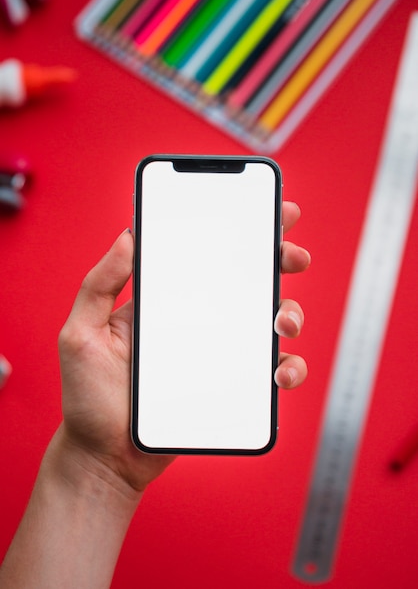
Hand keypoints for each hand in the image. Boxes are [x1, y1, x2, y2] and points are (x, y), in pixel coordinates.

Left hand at [57, 202, 309, 492]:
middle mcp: (197, 320)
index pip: (205, 256)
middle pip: (247, 282)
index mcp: (166, 300)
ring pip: (267, 323)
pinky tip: (280, 372)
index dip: (239, 231)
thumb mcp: (81, 334)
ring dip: (290, 313)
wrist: (106, 455)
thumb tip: (128, 235)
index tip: (268, 212)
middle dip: (278, 261)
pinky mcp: (231, 385)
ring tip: (282, 323)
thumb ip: (99, 285)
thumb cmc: (89, 396)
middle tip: (292, 257)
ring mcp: (218, 352)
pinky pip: (269, 371)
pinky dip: (288, 367)